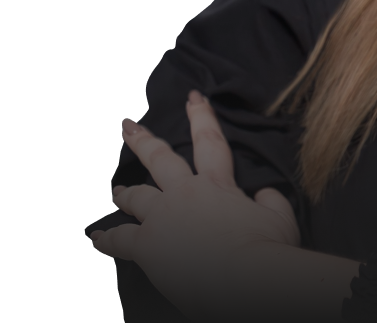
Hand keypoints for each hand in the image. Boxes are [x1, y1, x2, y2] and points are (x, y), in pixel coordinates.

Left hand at [90, 90, 301, 319]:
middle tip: (128, 126)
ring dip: (125, 192)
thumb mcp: (280, 216)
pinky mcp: (148, 247)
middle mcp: (186, 193)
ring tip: (117, 189)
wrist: (246, 279)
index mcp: (218, 183)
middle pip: (160, 159)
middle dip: (143, 140)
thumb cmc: (268, 248)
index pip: (209, 141)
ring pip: (136, 196)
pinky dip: (106, 239)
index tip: (193, 98)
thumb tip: (264, 194)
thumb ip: (270, 199)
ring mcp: (163, 219)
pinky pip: (119, 240)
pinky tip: (96, 237)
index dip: (201, 116)